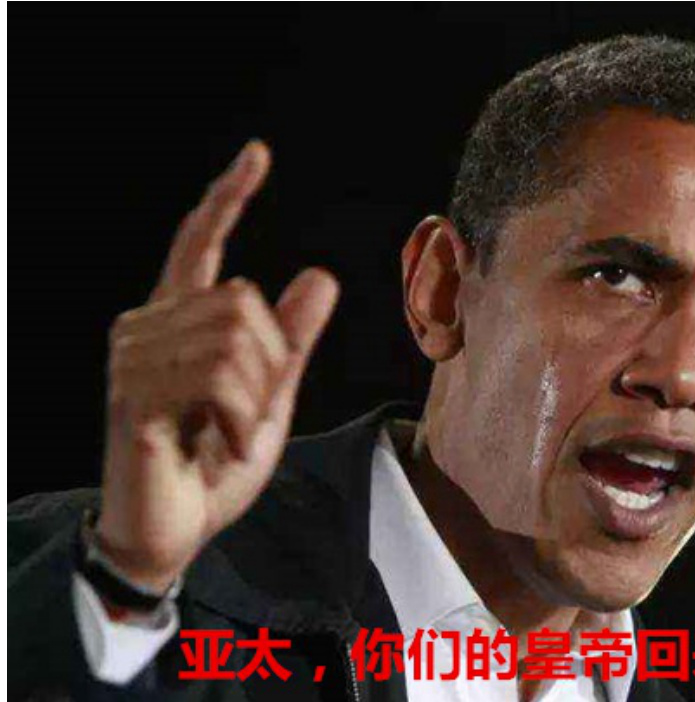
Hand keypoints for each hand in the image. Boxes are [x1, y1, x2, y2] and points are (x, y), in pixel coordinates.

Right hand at [95, 141, 338, 592]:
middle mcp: (146, 327)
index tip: (258, 154)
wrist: (172, 530)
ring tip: (231, 433)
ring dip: (256, 397)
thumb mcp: (269, 397)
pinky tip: (220, 443)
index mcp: (177, 321)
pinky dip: (241, 417)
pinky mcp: (133, 398)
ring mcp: (134, 361)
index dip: (229, 197)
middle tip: (251, 414)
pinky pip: (217, 378)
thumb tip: (322, 274)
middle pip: (242, 300)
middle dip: (272, 362)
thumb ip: (291, 341)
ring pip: (236, 338)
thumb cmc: (213, 462)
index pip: (198, 242)